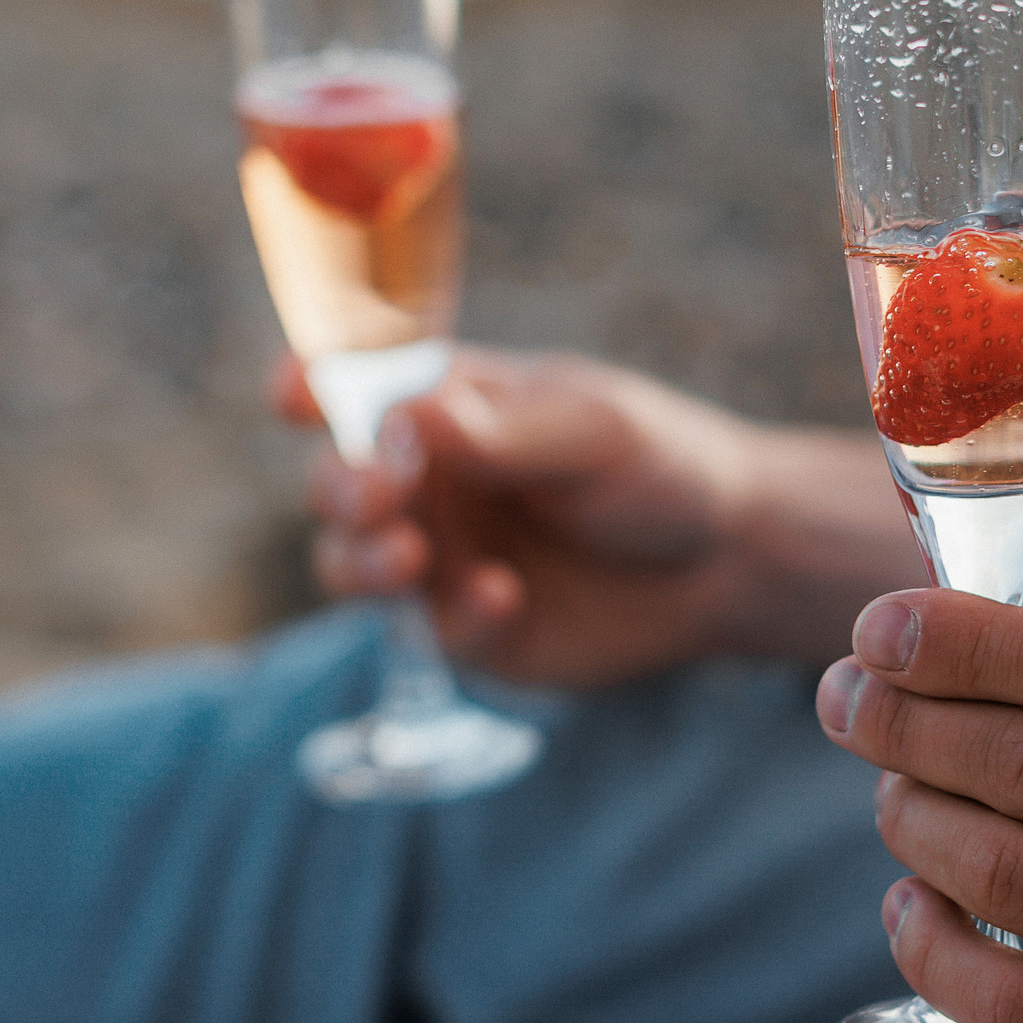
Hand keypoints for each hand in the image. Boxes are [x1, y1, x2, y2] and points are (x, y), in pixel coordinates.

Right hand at [285, 347, 919, 686]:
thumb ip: (498, 430)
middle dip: (341, 492)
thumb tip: (404, 418)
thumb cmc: (660, 464)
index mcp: (444, 409)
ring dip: (366, 563)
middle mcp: (426, 483)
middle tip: (378, 499)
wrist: (730, 558)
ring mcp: (441, 560)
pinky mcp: (470, 632)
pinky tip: (506, 596)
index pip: (352, 392)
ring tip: (411, 558)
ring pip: (355, 567)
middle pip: (337, 488)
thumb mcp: (591, 430)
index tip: (292, 395)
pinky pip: (434, 633)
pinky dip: (457, 617)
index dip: (310, 388)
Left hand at [814, 587, 1022, 1022]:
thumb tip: (960, 652)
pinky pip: (1016, 999)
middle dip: (906, 722)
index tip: (879, 629)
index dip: (964, 643)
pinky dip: (932, 945)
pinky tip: (910, 903)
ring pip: (1006, 872)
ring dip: (912, 818)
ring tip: (891, 788)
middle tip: (847, 701)